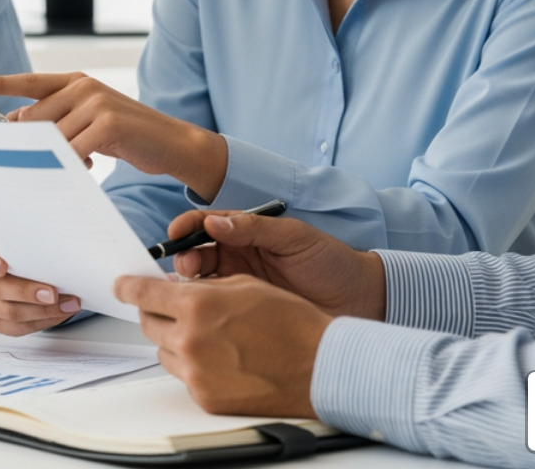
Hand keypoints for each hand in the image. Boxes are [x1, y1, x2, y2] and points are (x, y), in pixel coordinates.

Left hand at [0, 72, 228, 199]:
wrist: (173, 143)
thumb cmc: (128, 134)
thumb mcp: (90, 122)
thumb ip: (59, 119)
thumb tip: (18, 124)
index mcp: (77, 82)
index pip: (32, 81)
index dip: (3, 83)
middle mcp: (84, 87)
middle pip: (36, 117)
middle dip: (30, 142)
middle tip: (30, 161)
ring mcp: (96, 102)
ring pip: (53, 136)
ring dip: (59, 157)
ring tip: (81, 162)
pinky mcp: (107, 122)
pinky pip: (73, 148)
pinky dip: (74, 162)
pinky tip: (89, 166)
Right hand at [0, 239, 81, 334]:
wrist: (41, 269)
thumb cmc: (36, 251)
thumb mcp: (37, 239)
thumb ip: (39, 240)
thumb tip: (60, 243)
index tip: (2, 267)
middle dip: (26, 292)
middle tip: (52, 293)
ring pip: (7, 312)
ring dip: (41, 310)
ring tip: (67, 304)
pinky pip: (15, 328)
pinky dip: (41, 322)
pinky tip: (59, 313)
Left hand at [115, 274, 325, 417]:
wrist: (319, 366)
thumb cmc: (290, 322)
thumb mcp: (244, 285)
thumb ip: (203, 287)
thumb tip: (175, 289)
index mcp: (197, 305)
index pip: (143, 293)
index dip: (128, 287)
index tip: (121, 285)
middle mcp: (190, 339)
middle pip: (148, 323)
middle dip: (158, 312)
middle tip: (176, 308)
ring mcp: (196, 372)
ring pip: (164, 349)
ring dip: (177, 339)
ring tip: (211, 335)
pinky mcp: (205, 397)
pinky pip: (184, 375)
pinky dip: (194, 364)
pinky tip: (222, 358)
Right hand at [167, 209, 385, 320]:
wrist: (359, 299)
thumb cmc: (331, 262)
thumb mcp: (294, 238)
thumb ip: (255, 229)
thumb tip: (216, 222)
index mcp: (247, 233)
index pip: (207, 224)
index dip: (187, 226)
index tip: (176, 233)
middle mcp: (239, 257)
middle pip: (197, 253)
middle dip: (185, 257)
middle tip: (186, 268)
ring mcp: (241, 286)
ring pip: (201, 283)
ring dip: (189, 285)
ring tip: (189, 292)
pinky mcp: (246, 313)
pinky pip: (217, 309)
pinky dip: (203, 309)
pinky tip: (201, 313)